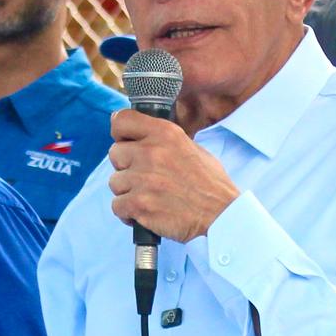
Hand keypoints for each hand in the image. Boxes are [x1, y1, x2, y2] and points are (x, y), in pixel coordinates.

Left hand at [107, 110, 237, 241]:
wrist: (221, 215)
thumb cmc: (210, 184)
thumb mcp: (192, 148)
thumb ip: (164, 141)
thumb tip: (142, 138)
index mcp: (165, 133)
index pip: (122, 120)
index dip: (120, 132)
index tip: (125, 141)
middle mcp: (151, 152)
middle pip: (114, 153)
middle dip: (125, 166)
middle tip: (143, 176)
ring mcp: (143, 178)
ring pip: (114, 182)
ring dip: (127, 191)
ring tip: (148, 196)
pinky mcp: (139, 204)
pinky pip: (117, 206)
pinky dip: (127, 212)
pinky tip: (143, 212)